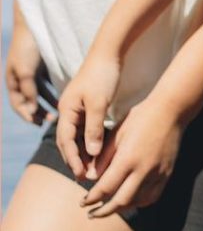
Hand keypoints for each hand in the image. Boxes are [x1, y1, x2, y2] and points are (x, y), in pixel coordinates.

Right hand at [5, 31, 56, 125]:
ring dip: (47, 103)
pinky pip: (47, 84)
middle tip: (51, 121)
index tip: (39, 124)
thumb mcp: (26, 71)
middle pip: (29, 101)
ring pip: (39, 94)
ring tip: (58, 112)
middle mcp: (20, 79)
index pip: (18, 105)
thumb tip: (32, 110)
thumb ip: (29, 91)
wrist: (34, 26)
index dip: (27, 115)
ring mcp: (31, 73)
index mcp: (13, 82)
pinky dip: (53, 91)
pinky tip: (63, 96)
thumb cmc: (28, 49)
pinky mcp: (42, 67)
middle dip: (38, 112)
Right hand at [56, 54, 121, 180]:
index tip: (80, 174)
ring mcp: (78, 109)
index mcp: (67, 110)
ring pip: (78, 137)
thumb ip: (94, 128)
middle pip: (69, 141)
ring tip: (94, 169)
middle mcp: (69, 111)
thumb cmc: (102, 75)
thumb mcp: (98, 103)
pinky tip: (100, 152)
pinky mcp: (89, 106)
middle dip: (76, 160)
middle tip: (86, 177)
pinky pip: (86, 129)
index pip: (65, 141)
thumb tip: (92, 153)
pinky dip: (92, 142)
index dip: (72, 159)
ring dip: (84, 153)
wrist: (109, 53)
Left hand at [80, 96, 183, 217]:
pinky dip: (139, 202)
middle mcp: (144, 169)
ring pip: (137, 202)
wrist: (171, 110)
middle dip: (103, 211)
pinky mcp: (167, 173)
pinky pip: (152, 196)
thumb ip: (104, 158)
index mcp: (128, 158)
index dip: (91, 198)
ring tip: (109, 208)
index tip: (83, 202)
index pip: (105, 188)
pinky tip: (130, 200)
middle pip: (121, 202)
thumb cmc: (141, 117)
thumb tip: (91, 178)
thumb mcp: (117, 133)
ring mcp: (158, 173)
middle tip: (91, 213)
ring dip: (121, 208)